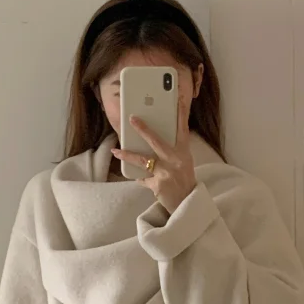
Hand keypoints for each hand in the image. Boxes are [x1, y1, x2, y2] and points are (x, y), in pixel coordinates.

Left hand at [112, 89, 196, 213]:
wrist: (186, 205)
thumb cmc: (184, 181)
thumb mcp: (183, 163)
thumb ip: (172, 151)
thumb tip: (152, 139)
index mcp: (184, 153)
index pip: (182, 130)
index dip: (180, 114)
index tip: (177, 98)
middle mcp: (176, 161)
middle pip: (157, 141)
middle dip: (143, 129)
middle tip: (132, 118)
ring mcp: (166, 173)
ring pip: (142, 160)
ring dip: (127, 155)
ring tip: (116, 151)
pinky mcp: (157, 185)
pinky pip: (142, 178)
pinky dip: (139, 177)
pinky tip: (134, 176)